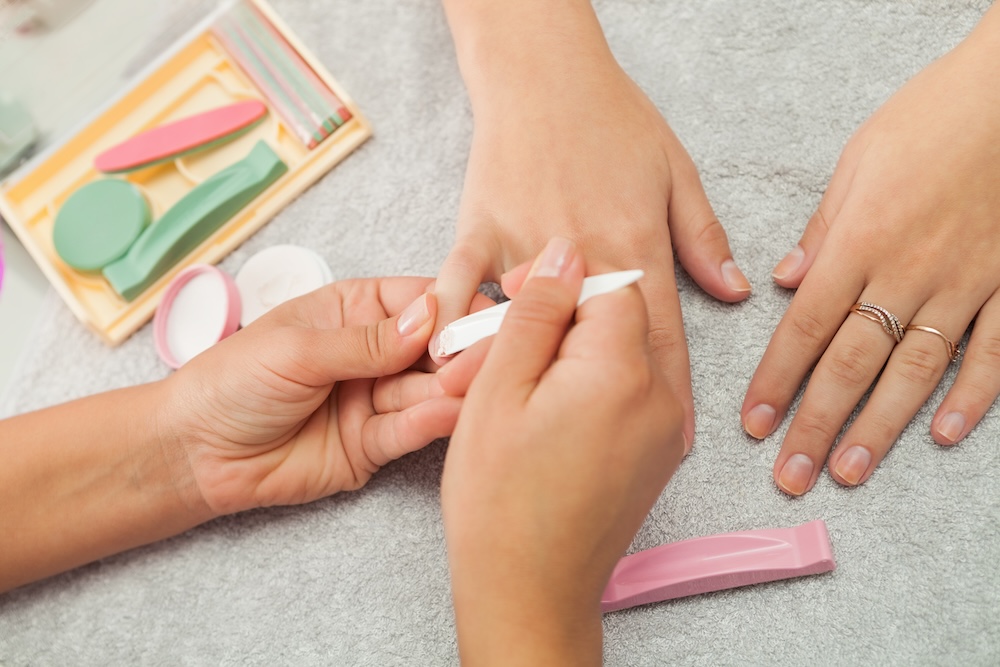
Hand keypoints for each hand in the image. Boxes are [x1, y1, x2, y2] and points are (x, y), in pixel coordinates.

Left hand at [163, 278, 490, 515]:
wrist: (194, 452)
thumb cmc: (232, 381)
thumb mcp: (298, 349)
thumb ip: (367, 341)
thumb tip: (431, 317)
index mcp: (356, 310)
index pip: (422, 300)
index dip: (454, 307)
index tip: (481, 318)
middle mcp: (376, 352)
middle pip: (437, 347)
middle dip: (462, 352)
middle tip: (487, 359)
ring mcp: (377, 399)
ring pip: (429, 390)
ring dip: (453, 389)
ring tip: (475, 388)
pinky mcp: (373, 445)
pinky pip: (409, 431)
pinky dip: (430, 423)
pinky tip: (448, 414)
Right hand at [436, 0, 749, 447]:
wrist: (540, 70)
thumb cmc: (610, 115)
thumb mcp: (674, 169)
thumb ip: (701, 236)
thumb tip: (731, 290)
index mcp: (635, 244)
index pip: (662, 332)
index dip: (674, 389)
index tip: (679, 440)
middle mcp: (584, 256)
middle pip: (601, 346)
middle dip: (611, 407)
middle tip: (614, 462)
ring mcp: (526, 247)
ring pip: (530, 329)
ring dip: (532, 386)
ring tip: (531, 444)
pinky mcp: (478, 233)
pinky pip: (463, 292)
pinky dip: (456, 332)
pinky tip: (449, 376)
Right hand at [439, 238, 684, 664]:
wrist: (527, 589)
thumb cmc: (499, 497)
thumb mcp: (499, 388)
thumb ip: (537, 312)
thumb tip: (564, 253)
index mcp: (622, 370)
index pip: (611, 283)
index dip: (559, 283)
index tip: (514, 299)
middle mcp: (661, 395)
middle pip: (623, 318)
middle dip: (566, 320)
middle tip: (508, 349)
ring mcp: (665, 429)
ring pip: (626, 355)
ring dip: (575, 355)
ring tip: (521, 389)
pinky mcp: (658, 454)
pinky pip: (633, 393)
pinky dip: (593, 387)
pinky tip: (546, 414)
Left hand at [742, 5, 999, 495]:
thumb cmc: (933, 116)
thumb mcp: (860, 160)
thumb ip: (824, 228)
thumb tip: (785, 280)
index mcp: (860, 241)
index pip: (805, 327)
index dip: (776, 381)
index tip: (754, 425)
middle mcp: (908, 273)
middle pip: (853, 363)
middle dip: (816, 424)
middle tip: (791, 476)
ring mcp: (965, 284)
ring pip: (916, 371)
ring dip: (880, 427)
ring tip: (849, 471)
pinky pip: (992, 350)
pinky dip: (972, 395)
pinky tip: (943, 434)